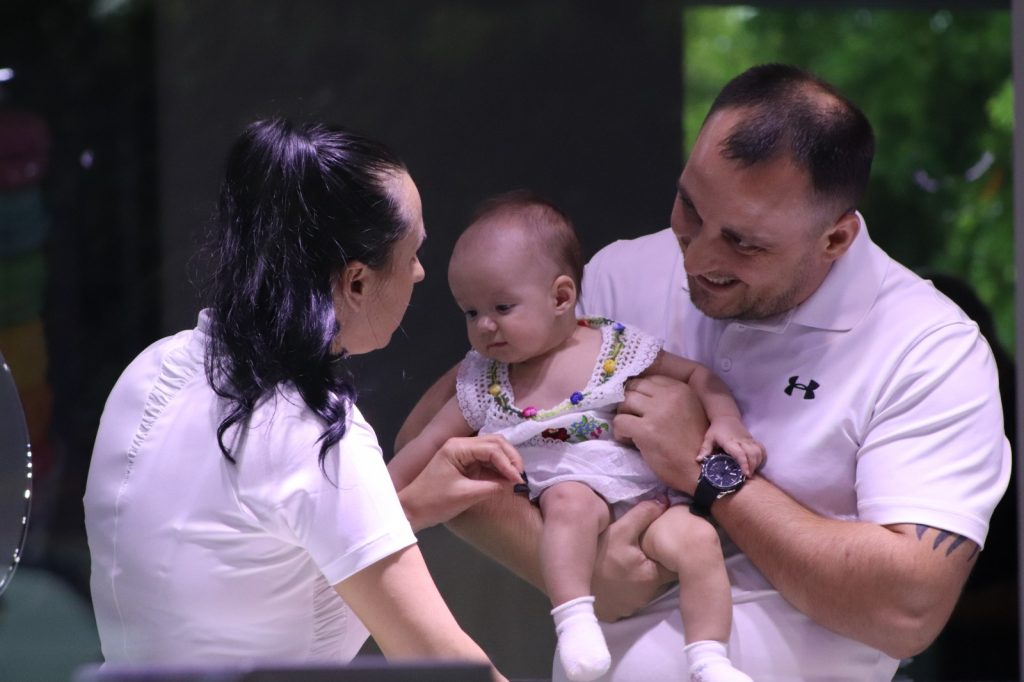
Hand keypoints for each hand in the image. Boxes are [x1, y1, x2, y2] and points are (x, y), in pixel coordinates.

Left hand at [399, 435, 524, 531]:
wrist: (412, 510)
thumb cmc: (434, 502)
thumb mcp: (465, 495)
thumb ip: (491, 487)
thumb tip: (513, 483)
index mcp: (458, 448)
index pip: (491, 448)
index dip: (508, 463)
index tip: (518, 480)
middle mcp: (461, 445)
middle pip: (495, 443)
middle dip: (511, 458)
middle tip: (520, 477)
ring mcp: (463, 453)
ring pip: (493, 450)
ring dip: (506, 462)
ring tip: (516, 479)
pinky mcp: (465, 464)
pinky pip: (487, 461)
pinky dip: (499, 469)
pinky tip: (506, 480)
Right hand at [592, 498, 674, 621]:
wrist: (570, 583)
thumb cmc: (598, 555)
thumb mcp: (619, 530)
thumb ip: (644, 515)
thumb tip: (666, 501)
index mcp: (653, 575)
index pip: (674, 563)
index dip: (671, 550)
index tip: (665, 541)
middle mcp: (647, 595)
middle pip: (661, 575)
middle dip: (657, 562)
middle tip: (648, 548)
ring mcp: (633, 606)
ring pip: (647, 587)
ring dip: (643, 575)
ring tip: (632, 561)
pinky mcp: (620, 612)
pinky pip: (632, 596)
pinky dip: (630, 587)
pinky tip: (620, 577)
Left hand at [613, 375, 707, 494]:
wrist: (704, 472)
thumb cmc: (697, 445)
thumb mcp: (690, 411)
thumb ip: (671, 399)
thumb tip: (643, 395)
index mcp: (682, 389)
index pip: (650, 379)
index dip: (641, 392)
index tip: (641, 406)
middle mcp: (670, 395)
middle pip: (635, 387)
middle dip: (629, 401)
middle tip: (632, 417)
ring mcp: (657, 412)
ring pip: (625, 401)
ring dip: (623, 415)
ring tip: (629, 429)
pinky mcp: (646, 430)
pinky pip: (619, 421)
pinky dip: (619, 432)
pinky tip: (628, 440)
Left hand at [700, 416, 765, 475]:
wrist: (726, 417)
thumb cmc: (716, 430)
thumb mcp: (708, 438)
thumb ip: (705, 449)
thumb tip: (699, 460)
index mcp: (730, 441)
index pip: (739, 453)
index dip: (744, 463)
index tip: (746, 474)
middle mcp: (742, 441)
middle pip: (752, 454)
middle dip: (752, 466)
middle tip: (747, 477)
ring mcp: (749, 441)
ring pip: (758, 452)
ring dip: (757, 463)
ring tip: (751, 472)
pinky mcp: (753, 441)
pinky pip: (762, 449)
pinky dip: (762, 457)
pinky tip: (758, 465)